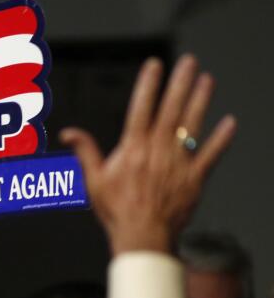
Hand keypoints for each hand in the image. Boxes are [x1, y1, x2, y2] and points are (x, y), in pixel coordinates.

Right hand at [59, 55, 236, 255]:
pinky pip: (211, 153)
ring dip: (201, 100)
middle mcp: (157, 150)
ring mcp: (178, 162)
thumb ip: (85, 152)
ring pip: (192, 124)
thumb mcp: (94, 180)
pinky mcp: (194, 177)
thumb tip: (68, 133)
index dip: (149, 84)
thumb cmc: (116, 210)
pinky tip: (229, 122)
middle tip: (189, 62)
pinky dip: (221, 138)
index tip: (156, 65)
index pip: (141, 108)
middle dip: (181, 83)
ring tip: (207, 81)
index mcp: (133, 148)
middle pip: (171, 109)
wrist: (142, 235)